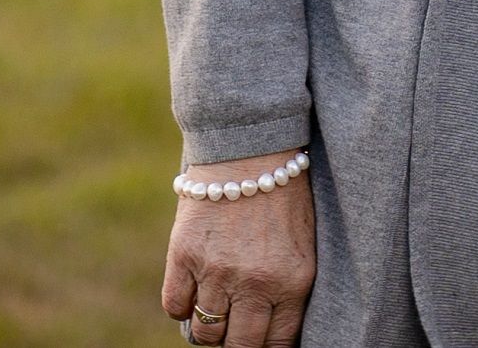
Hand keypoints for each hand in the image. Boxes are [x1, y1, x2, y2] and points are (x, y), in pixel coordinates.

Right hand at [160, 157, 315, 347]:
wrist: (249, 149)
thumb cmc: (282, 198)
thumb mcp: (302, 247)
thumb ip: (290, 291)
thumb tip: (273, 334)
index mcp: (292, 282)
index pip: (276, 345)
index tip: (258, 342)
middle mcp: (254, 283)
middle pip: (240, 347)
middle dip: (237, 345)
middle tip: (235, 333)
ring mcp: (217, 270)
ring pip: (206, 332)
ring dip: (209, 328)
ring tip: (215, 310)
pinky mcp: (185, 254)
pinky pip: (175, 306)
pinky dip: (181, 307)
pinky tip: (193, 292)